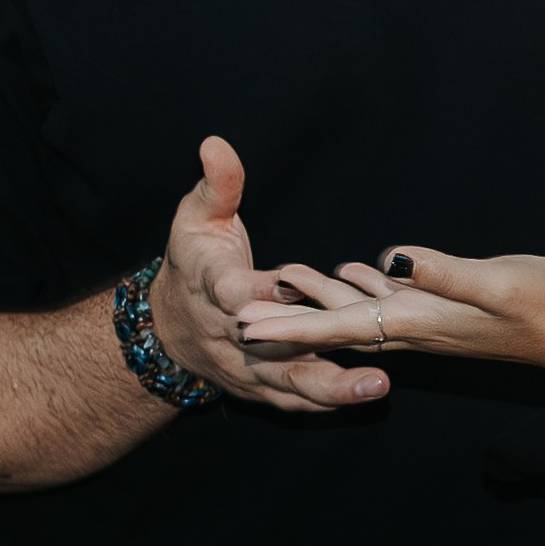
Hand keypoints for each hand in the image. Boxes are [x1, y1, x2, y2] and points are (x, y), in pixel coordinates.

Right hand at [149, 137, 390, 413]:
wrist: (169, 328)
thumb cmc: (193, 262)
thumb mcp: (196, 218)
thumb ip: (216, 185)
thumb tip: (216, 144)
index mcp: (212, 286)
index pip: (233, 290)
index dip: (257, 290)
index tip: (284, 285)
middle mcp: (229, 333)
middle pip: (267, 347)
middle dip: (307, 351)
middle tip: (355, 352)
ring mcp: (245, 365)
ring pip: (286, 382)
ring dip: (330, 388)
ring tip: (375, 386)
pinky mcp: (259, 385)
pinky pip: (291, 399)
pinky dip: (324, 402)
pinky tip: (366, 395)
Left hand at [234, 247, 544, 379]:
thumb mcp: (497, 282)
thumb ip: (443, 272)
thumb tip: (391, 258)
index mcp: (419, 321)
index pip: (340, 324)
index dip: (291, 324)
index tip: (245, 325)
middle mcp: (415, 324)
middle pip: (337, 322)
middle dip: (287, 317)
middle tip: (235, 308)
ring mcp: (429, 318)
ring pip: (358, 309)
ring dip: (317, 298)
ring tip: (279, 278)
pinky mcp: (444, 307)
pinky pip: (387, 299)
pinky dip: (358, 286)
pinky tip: (348, 270)